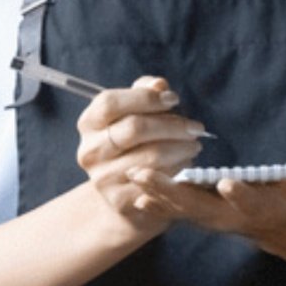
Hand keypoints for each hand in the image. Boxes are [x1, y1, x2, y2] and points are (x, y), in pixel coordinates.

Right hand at [76, 76, 204, 233]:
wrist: (130, 193)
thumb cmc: (138, 144)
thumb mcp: (138, 114)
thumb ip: (146, 93)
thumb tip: (159, 85)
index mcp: (89, 124)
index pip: (110, 102)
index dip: (145, 97)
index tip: (174, 99)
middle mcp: (89, 151)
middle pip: (134, 128)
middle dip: (173, 124)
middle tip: (196, 128)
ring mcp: (102, 178)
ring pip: (151, 155)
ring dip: (182, 148)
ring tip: (194, 146)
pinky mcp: (120, 200)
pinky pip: (159, 180)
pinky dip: (179, 169)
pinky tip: (186, 164)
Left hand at [124, 156, 285, 241]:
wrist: (284, 227)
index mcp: (263, 207)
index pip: (251, 201)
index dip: (241, 194)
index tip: (228, 183)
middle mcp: (234, 217)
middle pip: (200, 206)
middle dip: (172, 192)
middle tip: (145, 176)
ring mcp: (215, 220)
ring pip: (182, 209)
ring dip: (157, 194)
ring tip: (133, 177)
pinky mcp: (204, 218)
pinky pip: (177, 212)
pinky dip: (158, 204)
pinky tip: (136, 194)